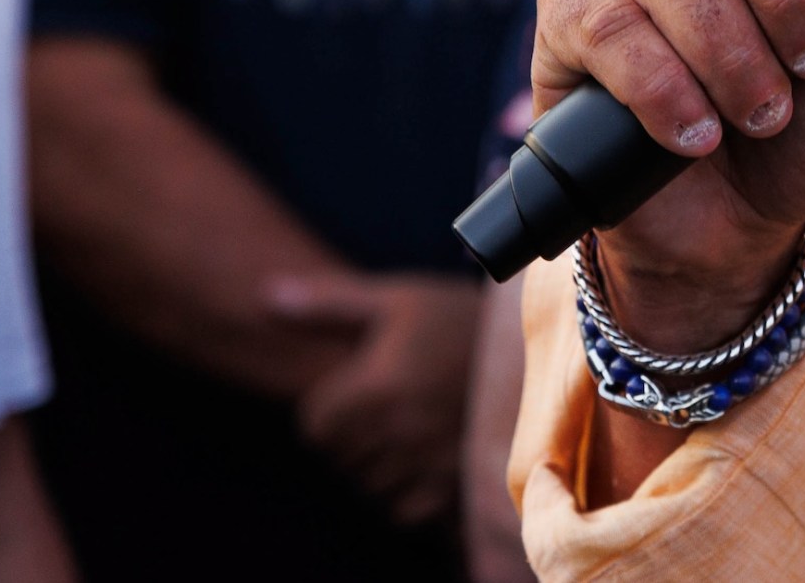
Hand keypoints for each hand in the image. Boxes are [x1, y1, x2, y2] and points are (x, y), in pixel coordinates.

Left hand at [268, 271, 480, 525]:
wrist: (540, 346)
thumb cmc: (458, 318)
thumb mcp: (395, 300)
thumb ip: (327, 303)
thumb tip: (264, 296)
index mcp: (377, 384)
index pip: (314, 425)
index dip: (327, 409)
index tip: (355, 391)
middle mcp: (399, 428)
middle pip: (340, 457)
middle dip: (352, 436)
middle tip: (386, 408)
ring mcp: (428, 461)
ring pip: (369, 485)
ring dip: (378, 465)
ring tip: (408, 430)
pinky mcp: (454, 485)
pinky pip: (403, 508)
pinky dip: (406, 491)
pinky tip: (426, 456)